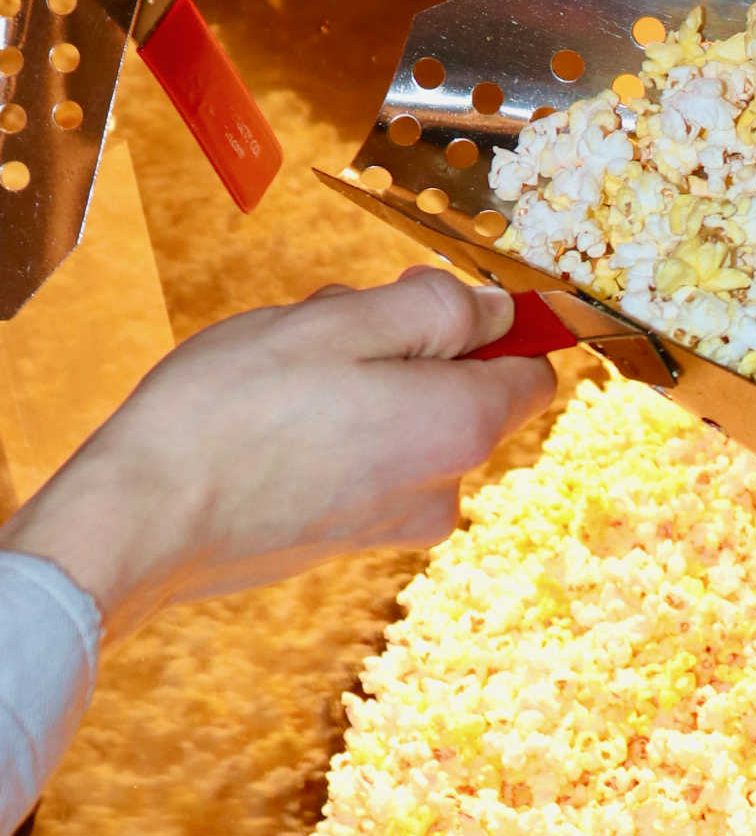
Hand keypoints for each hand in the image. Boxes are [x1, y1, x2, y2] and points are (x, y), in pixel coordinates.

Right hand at [0, 268, 553, 644]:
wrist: (144, 521)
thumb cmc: (233, 412)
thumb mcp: (341, 322)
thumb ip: (437, 311)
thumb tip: (500, 311)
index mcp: (461, 430)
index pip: (532, 371)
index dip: (495, 325)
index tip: (427, 297)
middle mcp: (445, 489)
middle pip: (462, 391)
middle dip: (407, 345)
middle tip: (326, 323)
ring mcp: (396, 522)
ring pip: (406, 421)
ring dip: (360, 381)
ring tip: (282, 370)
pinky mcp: (347, 538)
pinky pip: (366, 459)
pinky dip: (333, 427)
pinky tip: (267, 415)